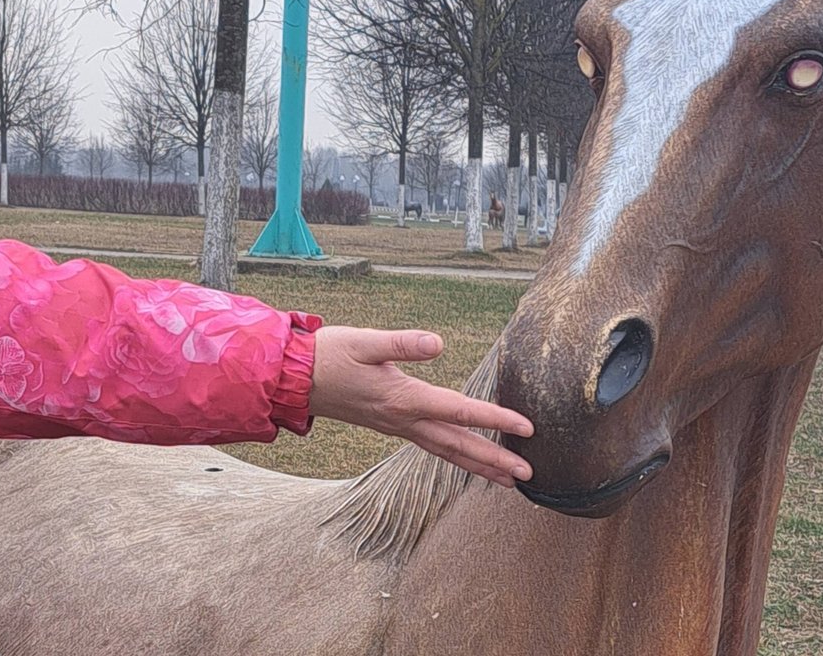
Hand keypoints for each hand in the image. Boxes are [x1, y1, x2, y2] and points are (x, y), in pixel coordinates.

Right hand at [306, 326, 533, 487]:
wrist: (294, 379)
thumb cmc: (329, 356)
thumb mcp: (364, 341)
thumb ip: (402, 343)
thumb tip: (438, 343)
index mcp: (404, 399)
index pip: (459, 411)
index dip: (495, 418)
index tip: (527, 427)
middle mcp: (403, 420)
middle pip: (458, 445)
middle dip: (495, 459)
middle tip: (528, 474)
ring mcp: (396, 427)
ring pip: (445, 452)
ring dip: (478, 466)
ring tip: (508, 480)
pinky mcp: (390, 426)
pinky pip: (431, 446)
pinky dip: (455, 456)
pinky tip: (466, 458)